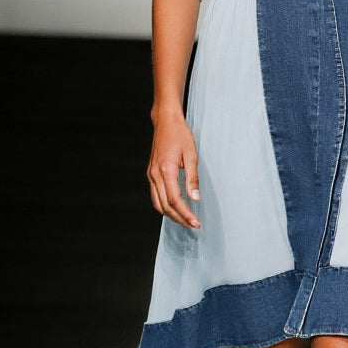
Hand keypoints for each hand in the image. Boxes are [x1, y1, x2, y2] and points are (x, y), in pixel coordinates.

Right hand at [147, 110, 201, 228]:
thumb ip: (192, 178)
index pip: (174, 200)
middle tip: (194, 225)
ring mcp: (151, 174)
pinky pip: (155, 195)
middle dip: (179, 218)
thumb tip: (195, 198)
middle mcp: (155, 175)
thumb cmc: (180, 135)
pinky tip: (175, 209)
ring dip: (171, 215)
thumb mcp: (191, 154)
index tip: (196, 222)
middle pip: (165, 205)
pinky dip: (164, 206)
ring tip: (186, 220)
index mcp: (166, 170)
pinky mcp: (151, 173)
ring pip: (158, 203)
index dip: (185, 214)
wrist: (165, 122)